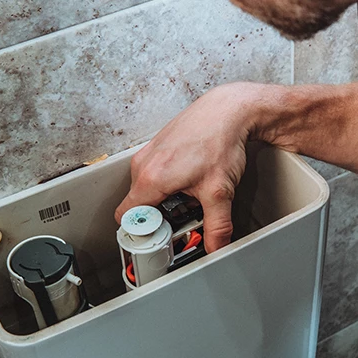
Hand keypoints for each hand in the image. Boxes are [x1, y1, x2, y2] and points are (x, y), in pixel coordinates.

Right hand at [115, 82, 275, 251]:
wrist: (229, 109)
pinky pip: (152, 174)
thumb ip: (217, 226)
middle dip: (157, 219)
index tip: (161, 241)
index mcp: (151, 178)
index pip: (127, 219)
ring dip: (163, 201)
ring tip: (189, 198)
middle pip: (137, 206)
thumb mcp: (220, 191)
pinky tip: (189, 181)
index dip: (143, 235)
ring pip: (145, 190)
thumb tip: (216, 248)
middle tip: (182, 221)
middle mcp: (143, 164)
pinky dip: (167, 184)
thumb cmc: (220, 140)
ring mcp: (148, 153)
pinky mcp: (157, 146)